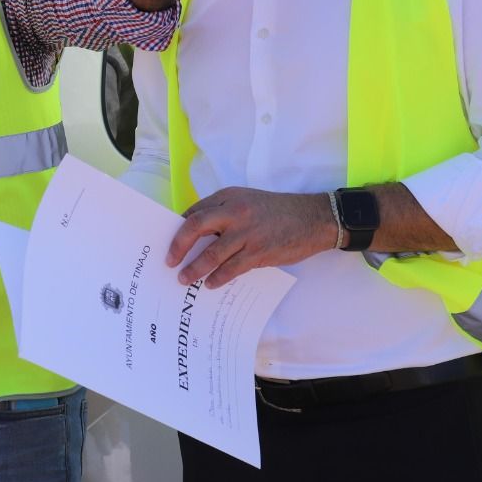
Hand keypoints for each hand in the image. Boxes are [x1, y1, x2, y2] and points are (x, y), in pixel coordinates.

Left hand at [165, 187, 331, 288]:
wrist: (313, 218)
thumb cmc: (278, 211)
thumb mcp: (247, 201)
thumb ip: (224, 213)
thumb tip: (198, 234)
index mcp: (228, 197)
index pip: (194, 211)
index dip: (178, 228)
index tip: (168, 242)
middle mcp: (234, 212)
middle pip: (195, 227)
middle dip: (178, 245)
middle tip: (169, 261)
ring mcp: (246, 233)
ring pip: (212, 253)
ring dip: (195, 268)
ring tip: (184, 279)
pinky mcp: (259, 252)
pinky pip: (232, 268)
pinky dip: (218, 277)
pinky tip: (211, 284)